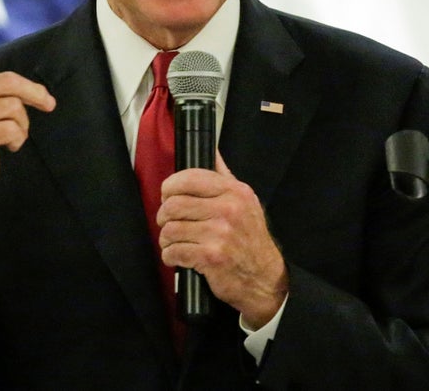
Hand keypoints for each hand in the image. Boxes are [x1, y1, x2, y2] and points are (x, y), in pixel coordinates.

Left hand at [157, 153, 288, 327]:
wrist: (264, 277)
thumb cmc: (250, 239)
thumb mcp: (245, 201)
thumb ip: (224, 176)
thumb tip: (211, 151)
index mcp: (234, 191)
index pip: (188, 178)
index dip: (170, 187)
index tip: (168, 196)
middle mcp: (228, 209)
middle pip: (174, 204)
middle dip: (164, 216)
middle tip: (168, 222)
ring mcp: (220, 233)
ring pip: (171, 230)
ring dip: (167, 239)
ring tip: (175, 242)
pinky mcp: (211, 257)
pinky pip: (174, 252)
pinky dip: (171, 256)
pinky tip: (179, 256)